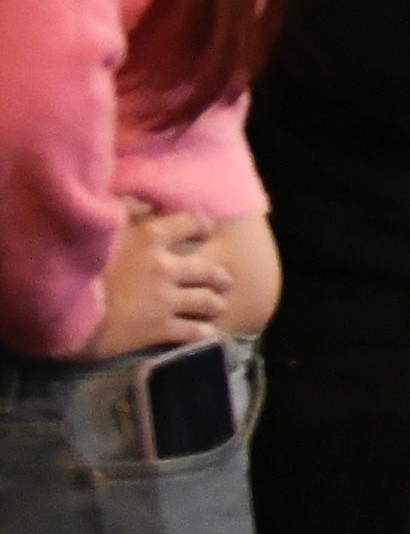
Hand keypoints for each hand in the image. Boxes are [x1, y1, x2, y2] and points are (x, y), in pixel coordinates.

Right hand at [86, 209, 228, 358]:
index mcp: (151, 237)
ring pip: (204, 301)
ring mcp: (165, 299)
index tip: (207, 229)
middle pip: (207, 269)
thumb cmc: (73, 264)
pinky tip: (208, 334)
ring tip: (218, 305)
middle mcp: (166, 267)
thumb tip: (139, 199)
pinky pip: (189, 331)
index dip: (201, 225)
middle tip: (225, 279)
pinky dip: (202, 333)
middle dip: (219, 275)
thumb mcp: (99, 229)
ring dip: (214, 303)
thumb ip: (122, 211)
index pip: (191, 222)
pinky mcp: (157, 328)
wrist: (61, 309)